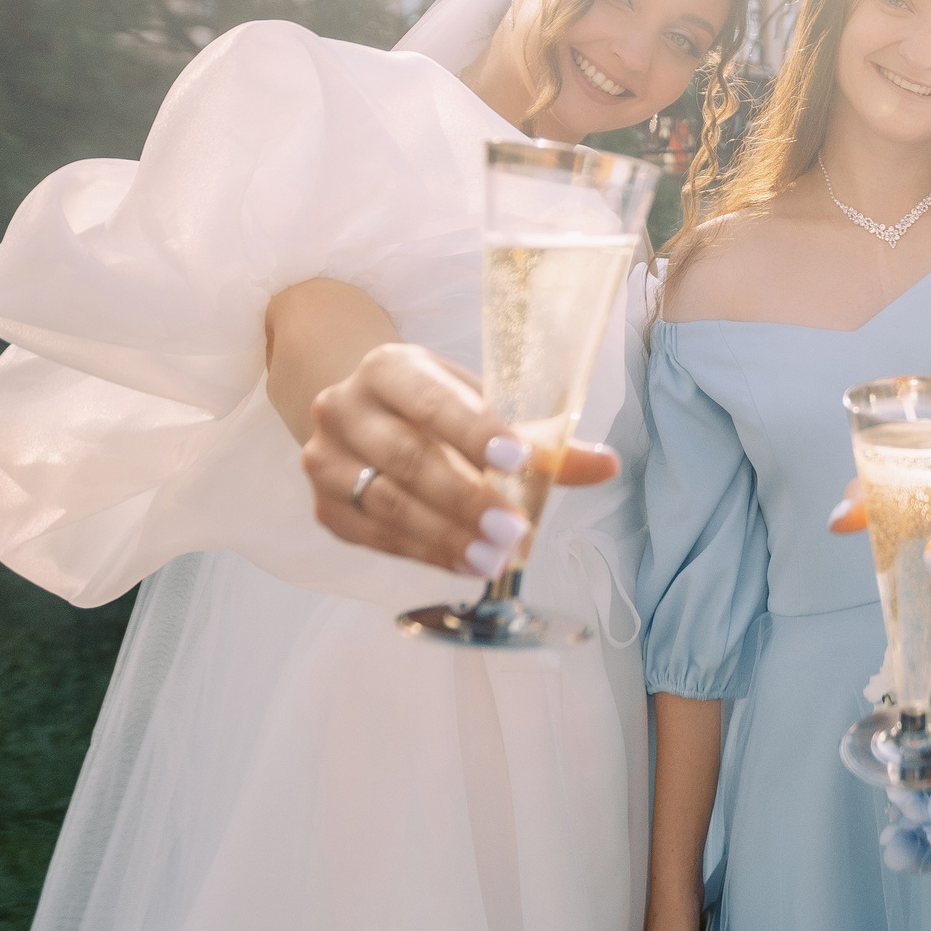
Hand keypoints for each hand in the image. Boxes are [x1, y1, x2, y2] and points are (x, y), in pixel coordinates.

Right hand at [302, 343, 618, 575]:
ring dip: (447, 535)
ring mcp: (325, 460)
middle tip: (515, 529)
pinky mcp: (325, 508)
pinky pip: (376, 536)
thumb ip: (539, 439)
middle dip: (466, 498)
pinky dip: (425, 552)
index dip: (475, 432)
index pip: (432, 400)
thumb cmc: (434, 409)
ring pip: (387, 504)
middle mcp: (344, 407)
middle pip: (408, 458)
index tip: (518, 460)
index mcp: (389, 368)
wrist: (363, 416)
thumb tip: (605, 465)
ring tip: (496, 558)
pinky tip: (466, 562)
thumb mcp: (482, 406)